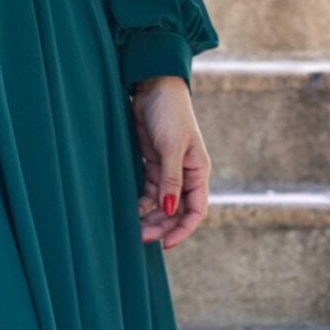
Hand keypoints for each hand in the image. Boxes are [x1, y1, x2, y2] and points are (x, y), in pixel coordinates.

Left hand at [131, 73, 210, 248]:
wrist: (153, 85)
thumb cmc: (169, 112)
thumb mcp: (171, 147)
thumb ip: (170, 180)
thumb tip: (170, 209)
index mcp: (198, 171)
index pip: (196, 210)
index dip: (183, 230)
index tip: (166, 244)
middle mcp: (186, 174)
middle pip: (177, 210)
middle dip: (162, 226)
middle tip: (141, 237)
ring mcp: (168, 169)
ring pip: (161, 203)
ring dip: (150, 217)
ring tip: (133, 229)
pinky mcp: (153, 163)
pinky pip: (148, 190)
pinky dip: (141, 202)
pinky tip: (130, 210)